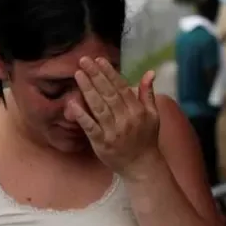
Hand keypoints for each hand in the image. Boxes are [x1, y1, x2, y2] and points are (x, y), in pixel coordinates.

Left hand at [67, 56, 160, 173]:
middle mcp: (126, 119)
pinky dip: (81, 115)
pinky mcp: (101, 143)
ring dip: (88, 89)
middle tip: (83, 60)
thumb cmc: (146, 138)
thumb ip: (148, 93)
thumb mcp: (153, 114)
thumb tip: (150, 72)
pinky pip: (90, 126)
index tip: (99, 60)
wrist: (141, 166)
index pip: (121, 87)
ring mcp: (113, 131)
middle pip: (108, 94)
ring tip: (78, 74)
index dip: (109, 73)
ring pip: (99, 107)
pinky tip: (72, 103)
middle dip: (96, 75)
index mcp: (137, 110)